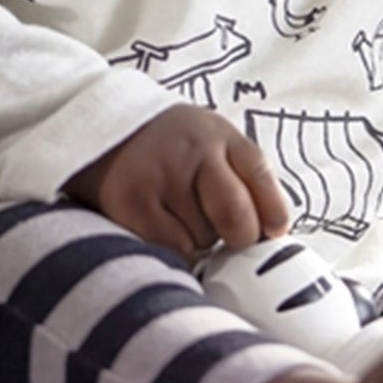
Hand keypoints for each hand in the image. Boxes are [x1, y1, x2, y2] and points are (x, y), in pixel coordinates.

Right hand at [62, 103, 289, 262]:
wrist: (108, 129)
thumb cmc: (174, 147)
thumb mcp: (215, 141)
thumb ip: (245, 177)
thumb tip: (274, 231)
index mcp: (222, 136)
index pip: (261, 175)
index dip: (274, 212)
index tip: (274, 232)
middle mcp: (193, 152)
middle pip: (235, 214)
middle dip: (240, 238)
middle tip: (231, 240)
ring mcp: (160, 177)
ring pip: (202, 239)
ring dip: (202, 243)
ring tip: (184, 220)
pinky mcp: (130, 203)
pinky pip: (169, 249)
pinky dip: (175, 253)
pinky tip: (166, 232)